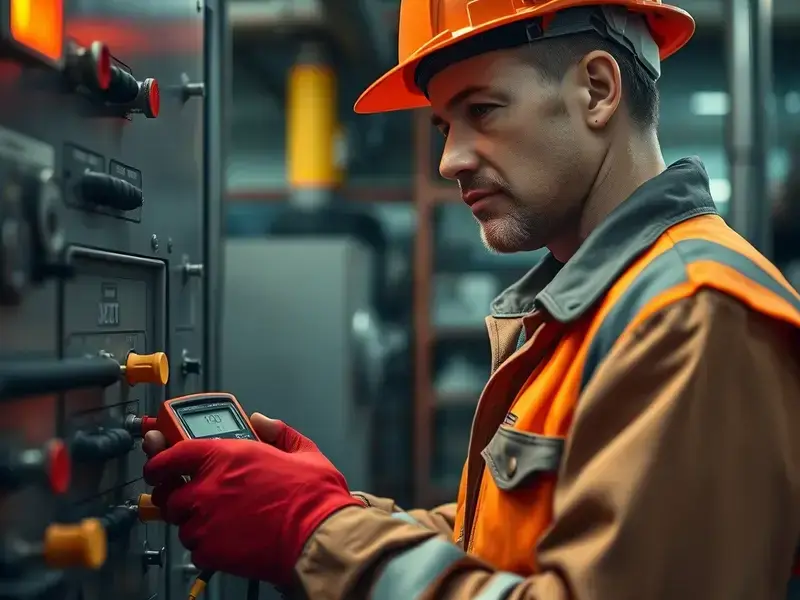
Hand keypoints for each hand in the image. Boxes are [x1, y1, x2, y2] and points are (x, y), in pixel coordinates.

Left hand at [142, 418, 362, 584]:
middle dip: (175, 494)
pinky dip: (206, 546)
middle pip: (168, 492)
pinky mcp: (210, 551)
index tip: (157, 461)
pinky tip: (227, 540)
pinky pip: (195, 548)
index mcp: (226, 456)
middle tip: (188, 496)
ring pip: (181, 523)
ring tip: (218, 521)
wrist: (318, 538)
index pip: (171, 454)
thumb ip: (279, 432)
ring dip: (193, 521)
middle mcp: (208, 487)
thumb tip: (262, 422)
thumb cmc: (313, 498)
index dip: (158, 458)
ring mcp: (205, 521)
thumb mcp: (304, 451)